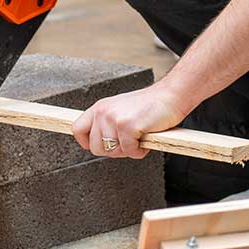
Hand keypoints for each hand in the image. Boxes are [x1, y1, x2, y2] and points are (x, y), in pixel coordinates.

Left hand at [72, 82, 190, 159]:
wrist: (170, 96)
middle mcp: (103, 112)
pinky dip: (140, 151)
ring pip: (112, 152)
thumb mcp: (120, 109)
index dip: (87, 143)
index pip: (78, 129)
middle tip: (128, 142)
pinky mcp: (127, 126)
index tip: (101, 146)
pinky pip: (129, 151)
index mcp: (99, 107)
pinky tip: (146, 139)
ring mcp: (114, 119)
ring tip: (138, 138)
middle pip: (95, 147)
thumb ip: (107, 123)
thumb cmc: (149, 105)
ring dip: (128, 150)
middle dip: (113, 151)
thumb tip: (101, 143)